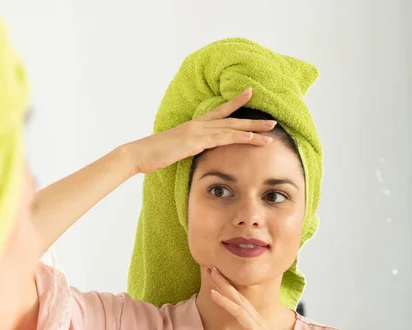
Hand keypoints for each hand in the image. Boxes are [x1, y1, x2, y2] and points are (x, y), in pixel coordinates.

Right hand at [124, 88, 275, 173]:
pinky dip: (239, 138)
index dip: (235, 103)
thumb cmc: (152, 154)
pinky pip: (222, 139)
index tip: (249, 92)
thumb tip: (191, 153)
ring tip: (270, 131)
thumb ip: (185, 149)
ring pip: (231, 128)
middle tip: (273, 120)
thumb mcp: (173, 151)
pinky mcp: (196, 142)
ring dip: (253, 130)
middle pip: (231, 119)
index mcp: (193, 126)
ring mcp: (197, 132)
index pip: (219, 112)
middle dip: (253, 120)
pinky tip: (252, 138)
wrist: (138, 154)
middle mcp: (198, 125)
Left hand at [209, 268, 307, 329]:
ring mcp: (257, 324)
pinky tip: (214, 294)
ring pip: (237, 299)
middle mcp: (258, 321)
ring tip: (211, 271)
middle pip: (238, 296)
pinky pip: (238, 312)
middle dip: (224, 281)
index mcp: (257, 327)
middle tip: (211, 267)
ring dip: (223, 285)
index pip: (240, 305)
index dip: (228, 292)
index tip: (216, 281)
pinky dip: (226, 301)